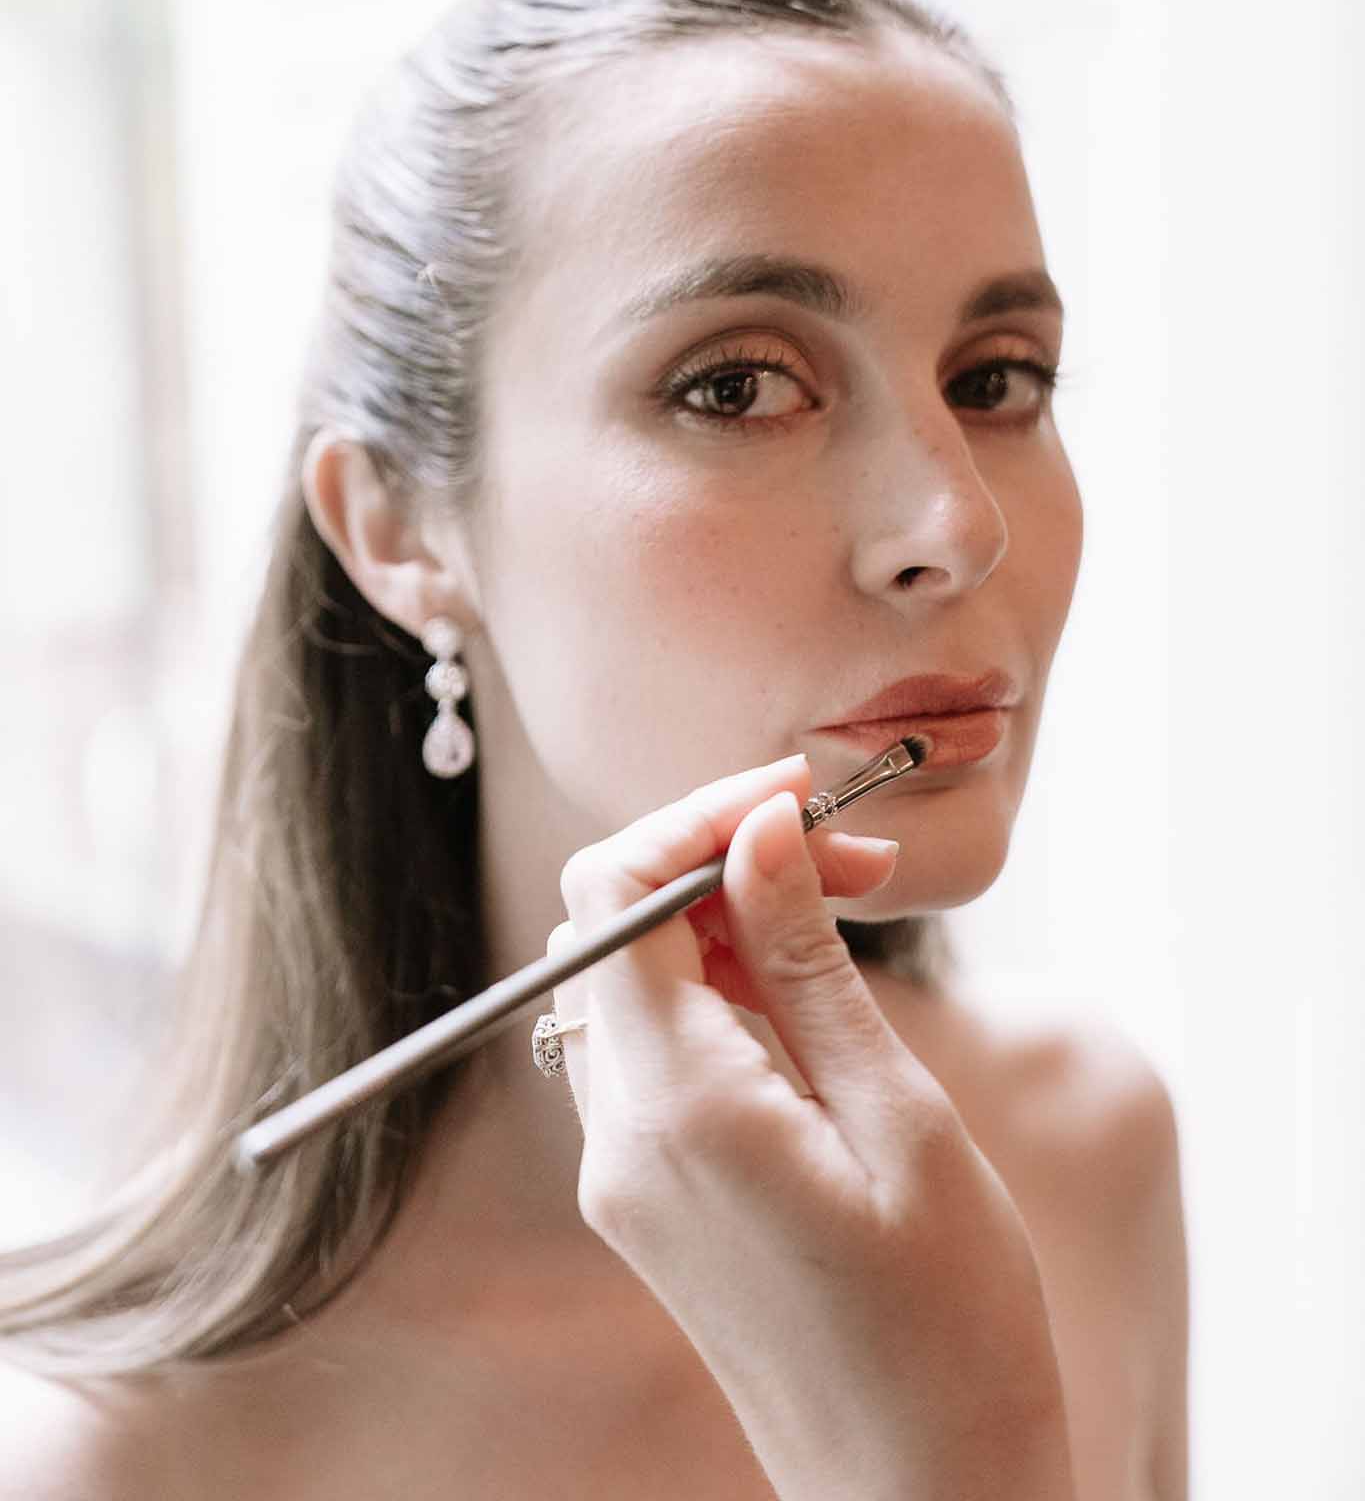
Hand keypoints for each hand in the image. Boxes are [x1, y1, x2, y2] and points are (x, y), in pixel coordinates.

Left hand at [547, 752, 1076, 1500]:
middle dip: (722, 857)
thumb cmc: (948, 1325)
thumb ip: (806, 960)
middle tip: (855, 858)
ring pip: (634, 980)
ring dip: (727, 921)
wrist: (922, 1495)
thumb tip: (758, 826)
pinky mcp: (650, 1196)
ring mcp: (625, 1172)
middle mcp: (620, 1135)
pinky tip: (809, 996)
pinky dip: (720, 992)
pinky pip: (655, 1050)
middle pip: (615, 925)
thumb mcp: (896, 1116)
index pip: (613, 891)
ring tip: (848, 915)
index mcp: (677, 1107)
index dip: (698, 814)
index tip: (805, 796)